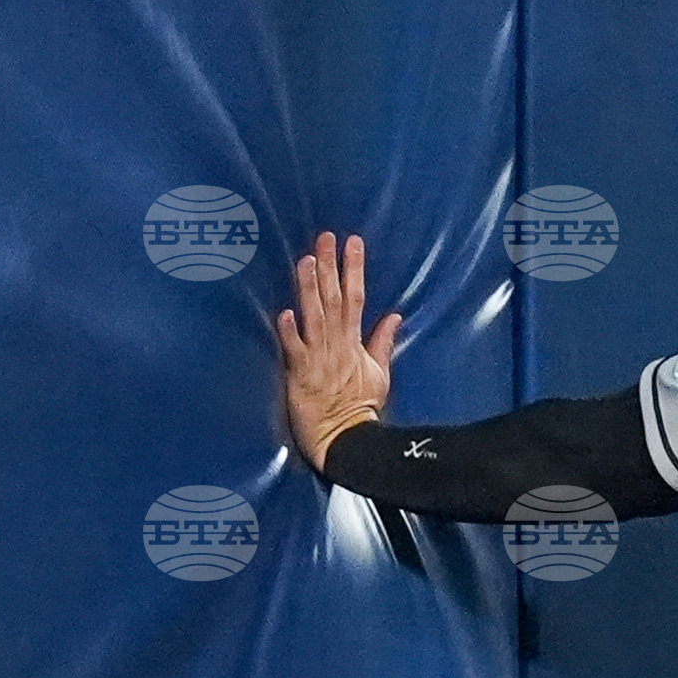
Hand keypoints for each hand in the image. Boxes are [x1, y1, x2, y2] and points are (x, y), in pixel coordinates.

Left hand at [278, 232, 400, 473]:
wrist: (347, 440)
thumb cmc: (360, 408)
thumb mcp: (379, 373)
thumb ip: (382, 342)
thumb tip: (394, 315)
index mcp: (354, 342)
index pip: (356, 297)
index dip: (354, 268)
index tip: (352, 242)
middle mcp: (337, 344)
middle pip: (334, 299)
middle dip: (331, 266)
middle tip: (325, 237)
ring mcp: (318, 357)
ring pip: (314, 316)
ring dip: (310, 289)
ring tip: (306, 261)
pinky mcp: (301, 374)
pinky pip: (294, 349)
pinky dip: (289, 331)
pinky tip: (283, 312)